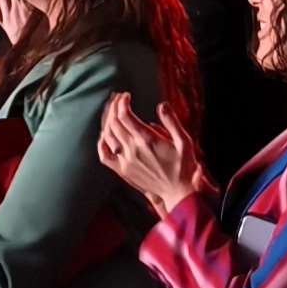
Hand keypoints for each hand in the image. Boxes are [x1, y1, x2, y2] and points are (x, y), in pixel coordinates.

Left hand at [95, 92, 209, 218]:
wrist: (178, 192)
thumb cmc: (184, 166)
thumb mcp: (184, 141)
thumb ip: (172, 122)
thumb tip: (162, 105)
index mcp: (147, 140)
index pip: (125, 115)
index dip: (122, 102)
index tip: (126, 95)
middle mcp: (133, 149)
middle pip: (114, 122)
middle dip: (114, 106)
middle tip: (118, 99)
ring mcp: (125, 161)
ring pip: (108, 135)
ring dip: (107, 120)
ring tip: (112, 111)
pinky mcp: (122, 171)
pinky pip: (104, 155)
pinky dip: (102, 142)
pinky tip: (104, 134)